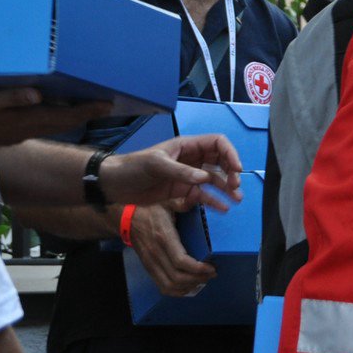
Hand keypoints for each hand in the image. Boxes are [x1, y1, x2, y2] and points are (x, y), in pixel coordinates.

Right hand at [0, 87, 111, 146]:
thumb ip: (9, 97)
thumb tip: (37, 95)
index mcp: (22, 120)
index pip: (62, 116)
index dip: (85, 110)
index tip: (107, 104)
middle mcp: (24, 130)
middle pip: (62, 122)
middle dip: (84, 113)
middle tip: (106, 104)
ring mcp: (17, 134)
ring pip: (52, 125)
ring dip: (71, 116)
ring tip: (88, 107)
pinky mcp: (9, 133)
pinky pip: (40, 124)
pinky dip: (55, 117)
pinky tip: (55, 110)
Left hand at [100, 134, 243, 209]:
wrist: (116, 184)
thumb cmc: (134, 168)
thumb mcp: (156, 165)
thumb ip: (181, 172)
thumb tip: (204, 179)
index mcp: (186, 145)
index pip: (216, 143)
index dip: (230, 154)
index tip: (237, 169)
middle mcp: (191, 159)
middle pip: (220, 161)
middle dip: (231, 172)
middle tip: (235, 187)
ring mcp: (188, 176)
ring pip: (214, 179)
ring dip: (226, 188)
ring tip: (236, 199)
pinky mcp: (182, 191)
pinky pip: (203, 195)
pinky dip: (214, 201)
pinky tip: (223, 208)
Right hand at [128, 204, 215, 296]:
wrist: (126, 217)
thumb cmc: (150, 208)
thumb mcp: (166, 201)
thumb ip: (183, 201)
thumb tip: (198, 194)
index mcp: (163, 237)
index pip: (181, 261)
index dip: (198, 269)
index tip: (212, 267)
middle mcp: (155, 253)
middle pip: (177, 277)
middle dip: (198, 279)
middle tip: (212, 273)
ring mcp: (150, 263)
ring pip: (170, 286)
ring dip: (189, 286)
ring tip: (203, 279)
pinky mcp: (148, 268)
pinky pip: (162, 287)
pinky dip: (177, 291)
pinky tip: (188, 286)